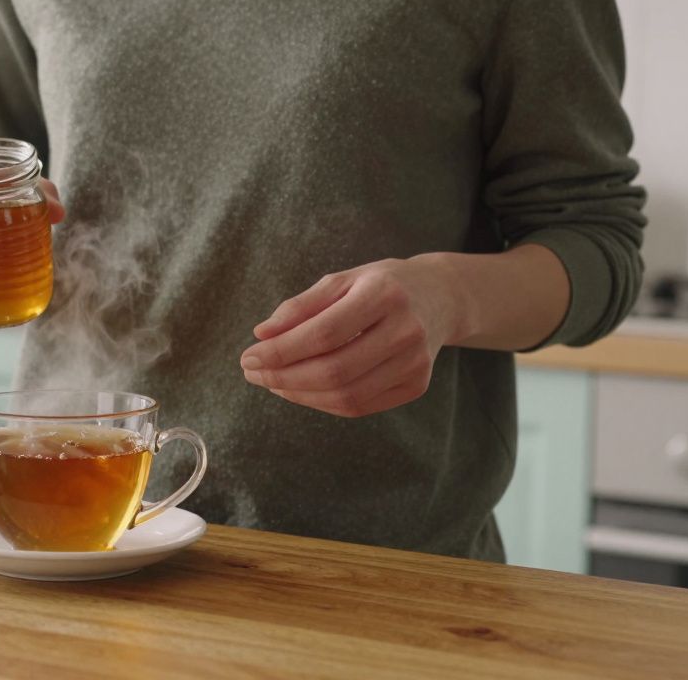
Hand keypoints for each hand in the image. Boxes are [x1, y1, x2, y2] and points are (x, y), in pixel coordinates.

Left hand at [239, 256, 467, 417]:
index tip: (248, 357)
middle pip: (334, 371)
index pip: (323, 333)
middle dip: (284, 377)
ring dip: (299, 394)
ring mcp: (416, 362)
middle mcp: (406, 330)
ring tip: (273, 382)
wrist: (439, 297)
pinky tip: (300, 389)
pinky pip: (360, 406)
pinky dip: (322, 403)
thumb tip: (261, 335)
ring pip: (347, 396)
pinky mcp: (417, 385)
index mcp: (384, 295)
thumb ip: (300, 306)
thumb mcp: (340, 281)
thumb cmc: (379, 286)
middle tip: (253, 373)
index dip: (281, 351)